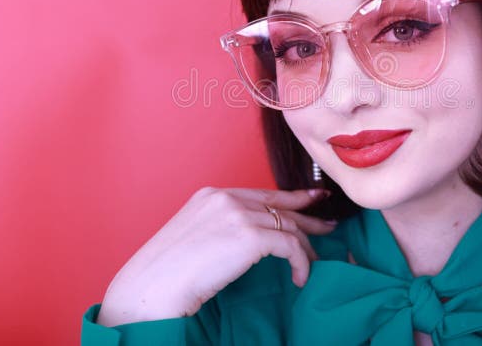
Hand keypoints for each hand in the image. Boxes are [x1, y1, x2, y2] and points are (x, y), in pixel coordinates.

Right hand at [97, 186, 336, 325]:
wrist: (152, 287)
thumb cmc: (166, 274)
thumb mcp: (193, 237)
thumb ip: (221, 228)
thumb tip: (249, 241)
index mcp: (212, 195)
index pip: (262, 193)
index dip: (292, 196)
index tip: (314, 199)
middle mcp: (226, 198)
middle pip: (280, 205)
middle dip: (309, 216)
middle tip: (329, 225)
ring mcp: (238, 214)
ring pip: (289, 227)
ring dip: (306, 248)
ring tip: (314, 263)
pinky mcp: (249, 236)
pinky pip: (290, 246)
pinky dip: (301, 262)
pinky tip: (299, 278)